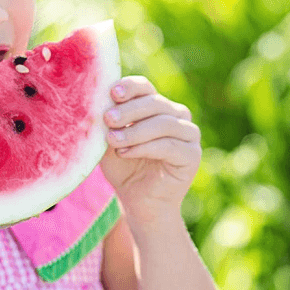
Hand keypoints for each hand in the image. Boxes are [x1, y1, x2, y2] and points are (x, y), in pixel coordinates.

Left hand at [100, 76, 201, 226]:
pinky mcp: (192, 154)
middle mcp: (176, 115)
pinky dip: (145, 147)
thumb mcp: (110, 142)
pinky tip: (125, 153)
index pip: (145, 88)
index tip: (112, 93)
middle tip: (107, 119)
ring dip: (135, 131)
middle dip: (128, 111)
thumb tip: (97, 102)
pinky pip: (169, 145)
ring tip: (113, 140)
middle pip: (154, 102)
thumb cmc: (124, 168)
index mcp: (157, 106)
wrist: (139, 202)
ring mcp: (188, 134)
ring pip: (163, 123)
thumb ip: (108, 123)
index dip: (130, 87)